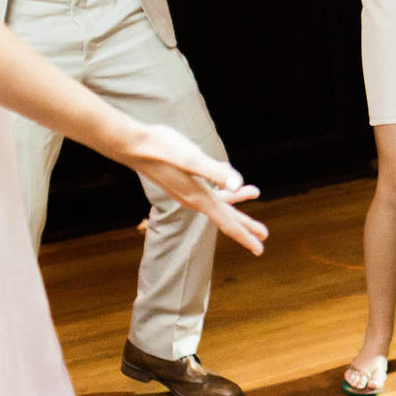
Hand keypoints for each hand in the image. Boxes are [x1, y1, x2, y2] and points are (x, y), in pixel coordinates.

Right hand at [111, 124, 267, 253]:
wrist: (131, 144)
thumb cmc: (161, 149)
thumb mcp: (192, 159)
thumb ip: (215, 172)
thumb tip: (237, 184)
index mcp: (198, 197)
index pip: (227, 222)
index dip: (245, 235)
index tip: (260, 250)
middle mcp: (192, 198)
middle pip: (225, 216)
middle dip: (246, 225)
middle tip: (264, 236)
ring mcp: (186, 191)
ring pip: (218, 200)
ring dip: (237, 200)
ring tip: (255, 193)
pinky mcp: (182, 181)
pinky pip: (208, 188)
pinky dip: (221, 185)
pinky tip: (226, 175)